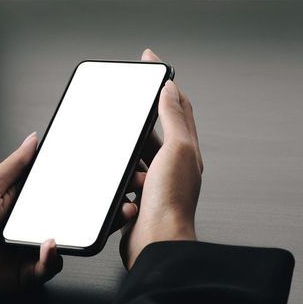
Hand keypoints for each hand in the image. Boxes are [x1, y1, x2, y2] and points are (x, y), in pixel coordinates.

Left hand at [0, 133, 60, 292]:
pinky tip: (47, 245)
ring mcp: (25, 251)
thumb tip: (32, 140)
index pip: (49, 197)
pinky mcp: (24, 272)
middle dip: (66, 217)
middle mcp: (24, 229)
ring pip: (57, 246)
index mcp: (18, 206)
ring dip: (63, 239)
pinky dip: (51, 259)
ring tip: (54, 232)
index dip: (62, 193)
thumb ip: (15, 164)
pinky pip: (47, 268)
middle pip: (57, 222)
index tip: (74, 184)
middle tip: (67, 210)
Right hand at [120, 49, 203, 268]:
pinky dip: (121, 168)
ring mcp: (157, 180)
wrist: (156, 243)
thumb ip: (174, 118)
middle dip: (145, 107)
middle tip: (131, 90)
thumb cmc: (169, 203)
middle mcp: (175, 164)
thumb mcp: (177, 150)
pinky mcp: (140, 196)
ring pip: (140, 150)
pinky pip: (127, 173)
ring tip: (119, 135)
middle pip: (159, 125)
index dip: (165, 79)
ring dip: (131, 143)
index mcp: (187, 149)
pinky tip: (116, 167)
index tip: (151, 60)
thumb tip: (171, 88)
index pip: (178, 104)